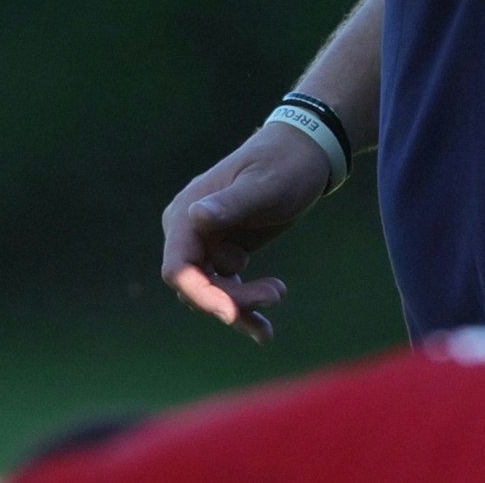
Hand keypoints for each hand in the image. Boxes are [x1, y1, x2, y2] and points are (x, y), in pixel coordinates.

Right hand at [159, 123, 334, 343]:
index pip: (179, 268)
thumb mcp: (263, 184)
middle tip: (278, 293)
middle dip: (233, 298)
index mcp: (188, 213)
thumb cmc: (284, 163)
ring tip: (280, 296)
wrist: (306, 152)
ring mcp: (207, 243)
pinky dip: (246, 307)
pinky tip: (265, 332)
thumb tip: (195, 217)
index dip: (200, 294)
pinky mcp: (226, 251)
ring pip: (213, 293)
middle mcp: (190, 231)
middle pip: (198, 286)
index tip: (230, 314)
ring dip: (243, 306)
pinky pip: (227, 288)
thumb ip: (231, 203)